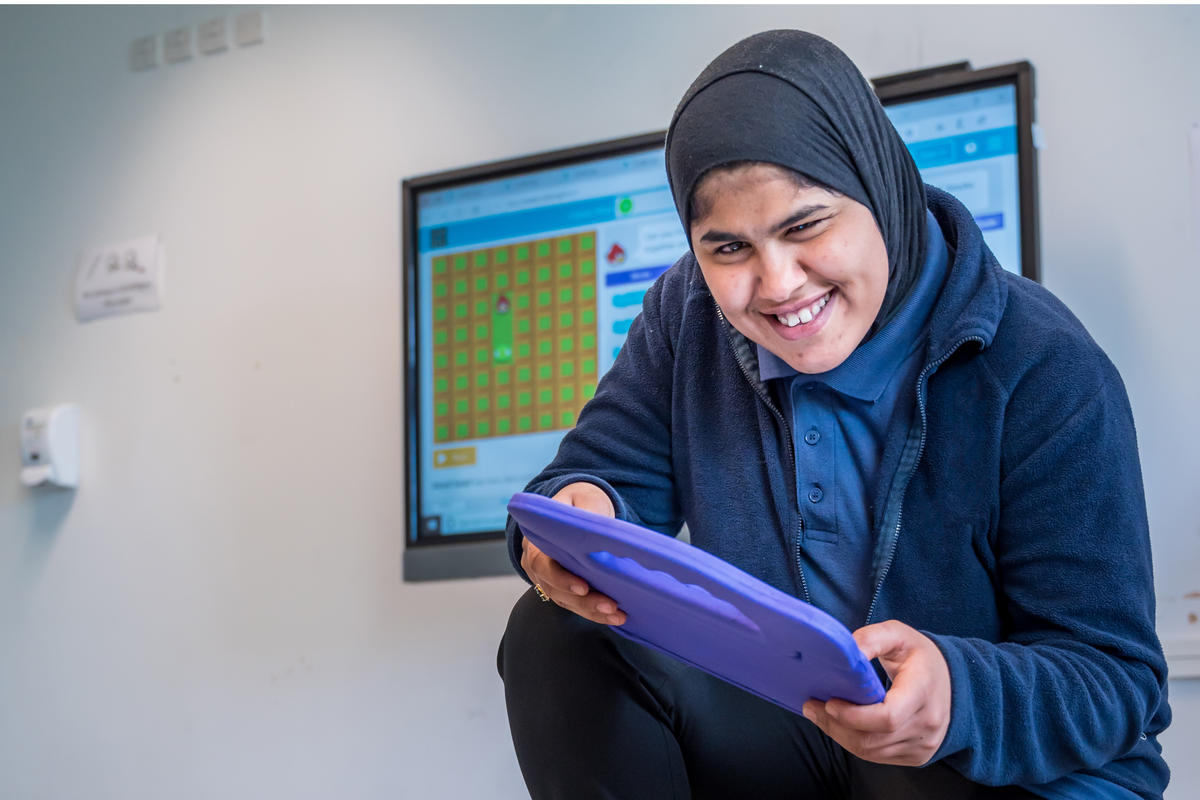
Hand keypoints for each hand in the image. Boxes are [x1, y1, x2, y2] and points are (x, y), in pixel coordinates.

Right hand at [519, 482, 625, 625]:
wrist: (578, 508)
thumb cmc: (579, 502)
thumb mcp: (584, 499)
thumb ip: (587, 512)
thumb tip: (599, 530)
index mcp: (536, 542)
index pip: (543, 565)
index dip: (561, 579)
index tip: (583, 586)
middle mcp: (538, 565)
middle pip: (556, 590)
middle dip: (584, 601)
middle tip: (610, 605)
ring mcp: (549, 580)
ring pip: (567, 602)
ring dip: (593, 611)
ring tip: (618, 614)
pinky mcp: (564, 589)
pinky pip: (576, 605)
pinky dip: (595, 612)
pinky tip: (616, 616)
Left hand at [801, 620, 950, 766]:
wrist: (953, 681)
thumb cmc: (920, 656)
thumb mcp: (898, 635)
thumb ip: (871, 639)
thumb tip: (846, 652)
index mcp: (923, 691)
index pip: (887, 717)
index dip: (853, 715)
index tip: (830, 702)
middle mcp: (927, 723)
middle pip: (873, 738)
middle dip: (836, 725)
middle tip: (811, 706)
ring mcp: (924, 744)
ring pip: (871, 751)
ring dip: (839, 735)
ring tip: (819, 714)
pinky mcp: (917, 755)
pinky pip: (877, 756)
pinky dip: (853, 742)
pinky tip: (839, 725)